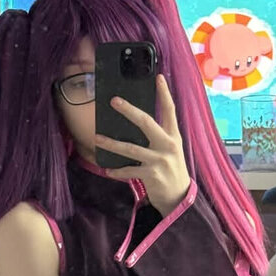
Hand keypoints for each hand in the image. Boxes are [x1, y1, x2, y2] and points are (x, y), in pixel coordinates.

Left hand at [95, 74, 190, 217]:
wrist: (179, 197)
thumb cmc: (171, 169)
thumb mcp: (170, 150)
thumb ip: (159, 136)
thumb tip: (137, 123)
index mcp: (173, 136)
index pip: (170, 110)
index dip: (164, 93)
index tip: (158, 77)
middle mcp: (168, 145)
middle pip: (147, 122)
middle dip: (129, 111)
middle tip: (114, 101)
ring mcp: (159, 160)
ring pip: (131, 148)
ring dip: (112, 143)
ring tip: (97, 138)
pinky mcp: (152, 175)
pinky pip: (129, 171)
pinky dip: (117, 171)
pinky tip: (108, 170)